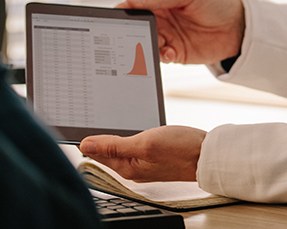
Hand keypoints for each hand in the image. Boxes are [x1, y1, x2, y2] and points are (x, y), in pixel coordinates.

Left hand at [79, 126, 206, 182]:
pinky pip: (134, 147)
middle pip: (107, 152)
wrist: (208, 155)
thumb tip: (86, 144)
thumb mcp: (145, 143)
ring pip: (120, 148)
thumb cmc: (181, 149)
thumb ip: (115, 145)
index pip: (97, 153)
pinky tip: (130, 129)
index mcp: (127, 167)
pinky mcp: (155, 157)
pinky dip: (128, 137)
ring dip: (112, 136)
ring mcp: (145, 163)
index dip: (87, 139)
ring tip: (103, 122)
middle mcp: (133, 168)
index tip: (77, 124)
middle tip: (86, 119)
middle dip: (97, 138)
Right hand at [117, 0, 244, 64]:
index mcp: (162, 2)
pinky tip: (171, 53)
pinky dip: (161, 56)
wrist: (239, 27)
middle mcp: (162, 20)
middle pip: (137, 28)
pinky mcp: (177, 53)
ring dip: (147, 46)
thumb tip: (133, 0)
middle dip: (131, 32)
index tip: (113, 16)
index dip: (124, 11)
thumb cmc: (215, 4)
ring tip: (157, 45)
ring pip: (146, 44)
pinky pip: (161, 57)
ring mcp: (169, 37)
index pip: (136, 6)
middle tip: (127, 37)